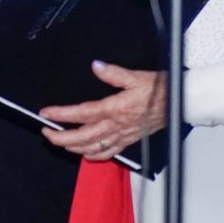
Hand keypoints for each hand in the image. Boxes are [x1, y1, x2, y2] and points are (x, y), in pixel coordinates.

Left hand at [40, 62, 167, 159]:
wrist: (177, 104)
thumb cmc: (159, 90)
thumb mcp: (135, 76)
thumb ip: (113, 73)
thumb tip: (97, 67)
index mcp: (114, 109)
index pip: (81, 113)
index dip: (61, 115)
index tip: (47, 113)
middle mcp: (115, 126)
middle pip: (82, 137)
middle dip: (61, 137)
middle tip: (46, 133)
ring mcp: (121, 136)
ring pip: (92, 148)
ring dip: (73, 147)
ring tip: (60, 142)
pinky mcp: (128, 141)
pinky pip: (108, 153)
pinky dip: (93, 156)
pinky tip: (85, 154)